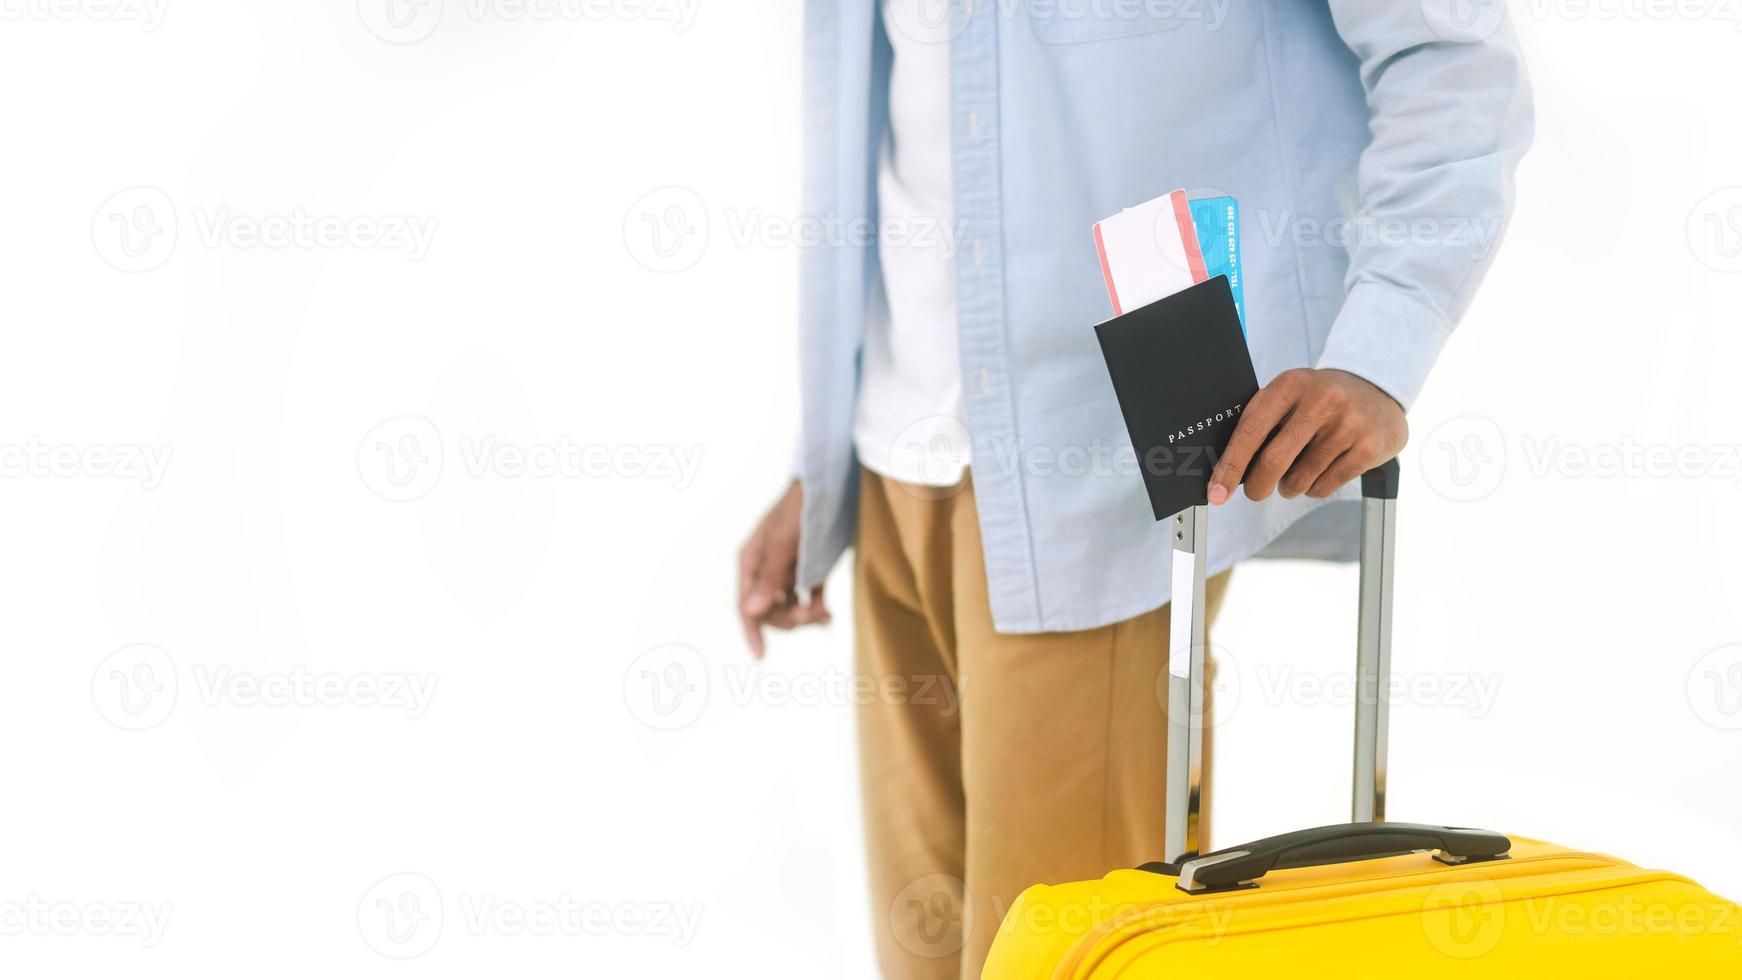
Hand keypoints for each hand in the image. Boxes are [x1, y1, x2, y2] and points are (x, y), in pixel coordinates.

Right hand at [738, 479, 830, 657]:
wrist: (830, 486)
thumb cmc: (801, 510)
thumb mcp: (783, 545)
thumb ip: (769, 579)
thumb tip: (751, 613)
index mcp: (752, 561)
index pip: (746, 605)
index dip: (752, 631)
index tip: (761, 656)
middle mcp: (767, 567)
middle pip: (770, 610)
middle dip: (788, 618)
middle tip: (810, 613)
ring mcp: (788, 568)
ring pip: (790, 605)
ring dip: (804, 614)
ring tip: (823, 613)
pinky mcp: (810, 567)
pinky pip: (808, 596)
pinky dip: (816, 607)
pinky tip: (828, 614)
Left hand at [1208, 369, 1406, 503]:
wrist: (1377, 390)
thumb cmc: (1320, 399)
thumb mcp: (1289, 395)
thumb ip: (1260, 423)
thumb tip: (1226, 470)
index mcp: (1291, 385)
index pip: (1250, 431)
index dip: (1230, 466)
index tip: (1216, 493)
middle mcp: (1321, 401)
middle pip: (1273, 461)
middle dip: (1257, 486)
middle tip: (1256, 491)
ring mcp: (1347, 425)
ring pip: (1299, 480)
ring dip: (1288, 488)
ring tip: (1295, 474)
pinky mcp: (1368, 448)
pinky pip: (1324, 487)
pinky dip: (1313, 489)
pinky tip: (1320, 472)